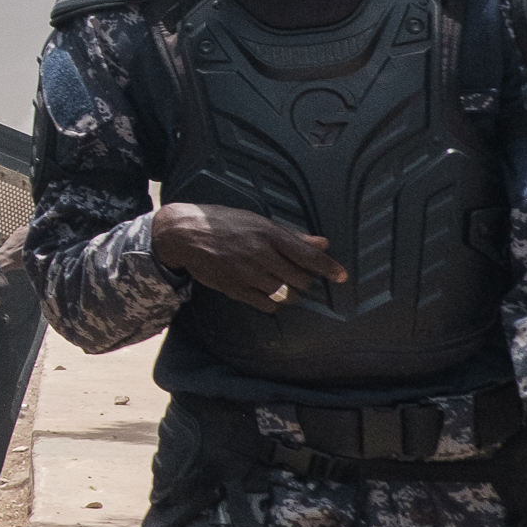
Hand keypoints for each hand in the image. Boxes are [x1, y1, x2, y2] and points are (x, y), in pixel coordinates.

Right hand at [149, 201, 346, 311]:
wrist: (184, 234)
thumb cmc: (222, 224)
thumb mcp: (257, 221)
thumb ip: (291, 235)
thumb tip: (321, 243)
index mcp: (268, 234)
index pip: (307, 255)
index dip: (328, 268)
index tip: (342, 276)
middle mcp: (260, 255)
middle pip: (299, 279)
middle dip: (303, 280)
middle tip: (296, 275)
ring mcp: (247, 274)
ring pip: (284, 294)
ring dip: (289, 293)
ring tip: (281, 285)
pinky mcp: (235, 289)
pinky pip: (265, 305)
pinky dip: (271, 303)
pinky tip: (266, 293)